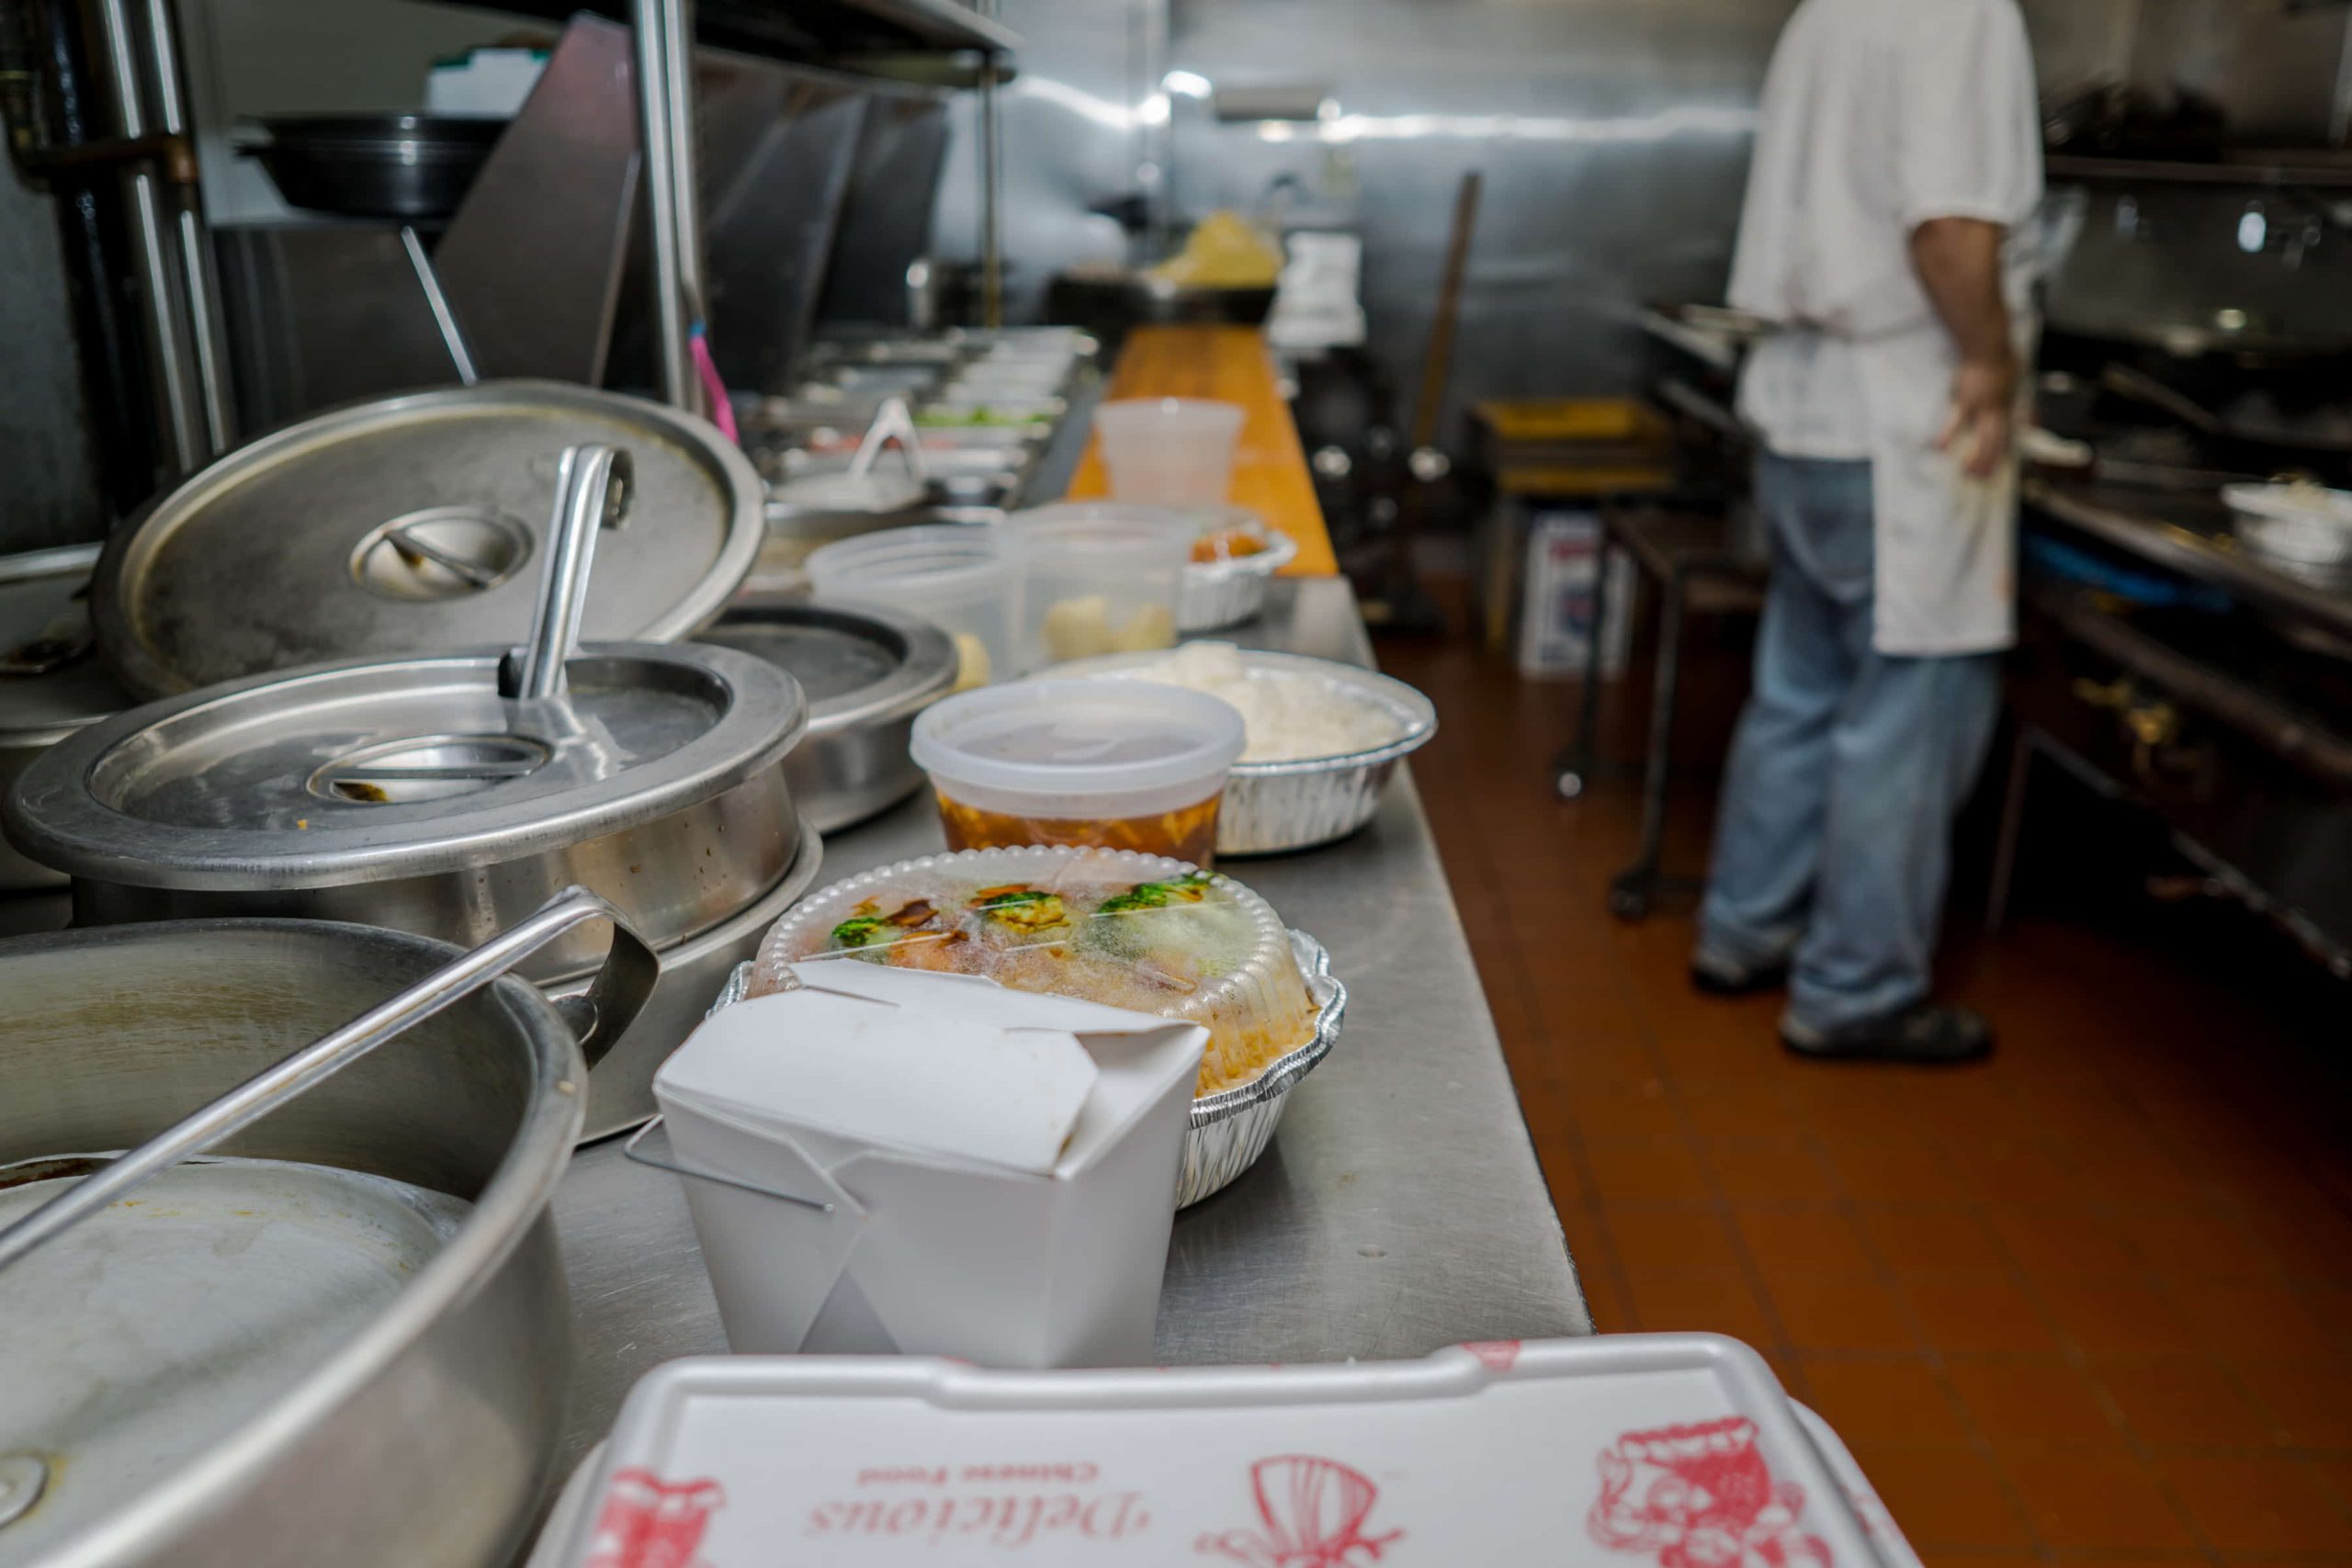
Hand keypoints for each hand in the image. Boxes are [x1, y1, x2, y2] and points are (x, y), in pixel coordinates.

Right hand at [1937, 354, 2018, 479]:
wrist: (1987, 345)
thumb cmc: (2001, 358)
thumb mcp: (2019, 378)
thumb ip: (2021, 399)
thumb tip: (2031, 421)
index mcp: (2009, 405)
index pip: (2009, 434)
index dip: (2005, 452)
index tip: (2001, 466)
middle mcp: (1998, 410)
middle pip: (1996, 441)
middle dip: (1991, 461)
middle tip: (1984, 479)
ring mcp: (1981, 407)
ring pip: (1981, 437)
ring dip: (1977, 456)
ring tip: (1969, 473)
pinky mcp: (1964, 400)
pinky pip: (1956, 421)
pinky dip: (1948, 435)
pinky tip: (1939, 448)